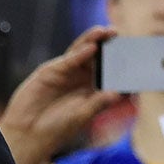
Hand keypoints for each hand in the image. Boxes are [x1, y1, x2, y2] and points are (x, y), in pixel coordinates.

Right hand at [0, 26, 122, 163]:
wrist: (28, 132)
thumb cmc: (56, 128)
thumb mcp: (81, 116)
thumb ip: (98, 103)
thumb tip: (117, 93)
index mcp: (92, 89)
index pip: (109, 70)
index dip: (120, 61)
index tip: (134, 52)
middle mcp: (80, 78)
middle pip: (96, 57)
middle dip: (107, 45)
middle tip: (119, 33)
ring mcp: (65, 73)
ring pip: (81, 53)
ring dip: (93, 41)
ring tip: (106, 31)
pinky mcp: (50, 72)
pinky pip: (67, 60)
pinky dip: (78, 53)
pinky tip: (90, 47)